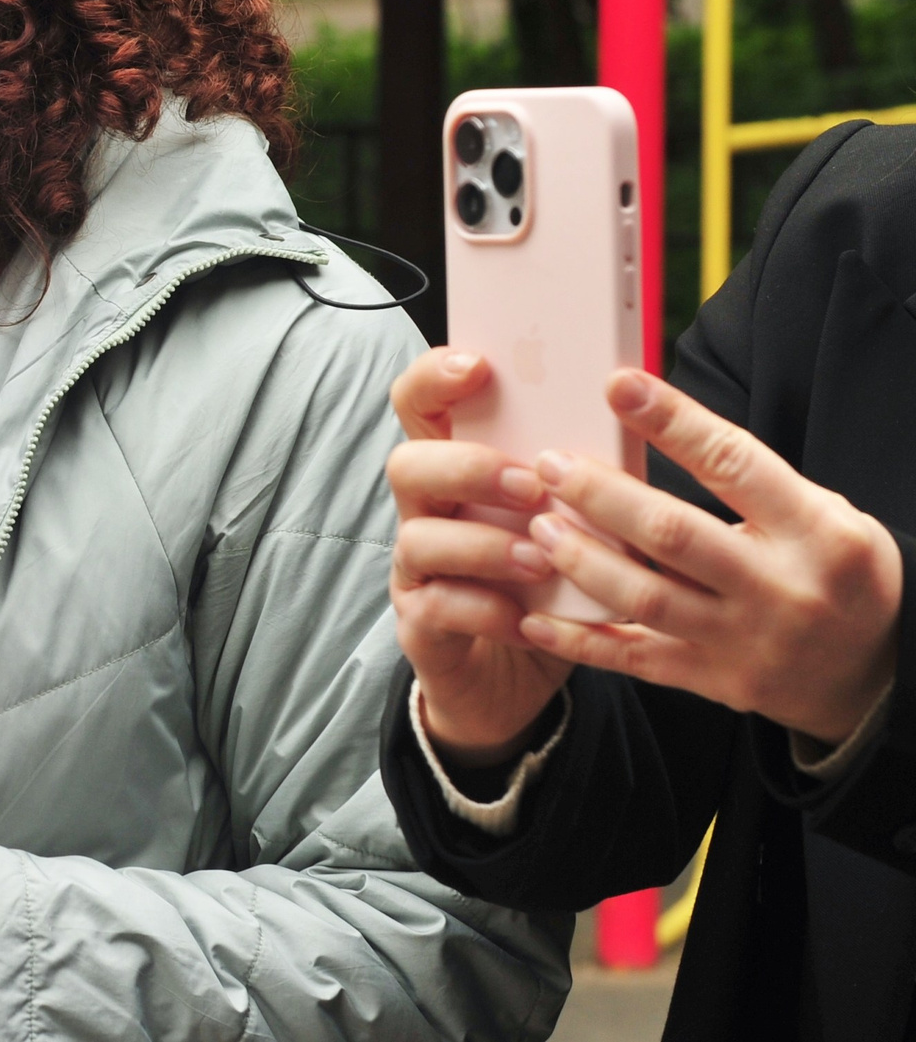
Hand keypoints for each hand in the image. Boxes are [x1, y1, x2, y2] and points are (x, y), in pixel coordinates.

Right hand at [386, 348, 576, 766]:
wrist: (516, 677)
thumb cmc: (547, 583)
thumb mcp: (567, 519)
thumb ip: (581, 472)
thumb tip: (637, 410)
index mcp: (457, 471)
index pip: (420, 405)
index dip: (434, 378)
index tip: (477, 366)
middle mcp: (426, 513)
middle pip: (406, 464)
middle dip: (468, 468)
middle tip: (532, 484)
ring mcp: (416, 570)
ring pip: (417, 539)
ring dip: (484, 544)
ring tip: (540, 558)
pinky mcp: (421, 624)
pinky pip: (438, 607)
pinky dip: (487, 610)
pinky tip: (528, 618)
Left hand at [517, 369, 901, 746]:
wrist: (880, 671)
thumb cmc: (833, 569)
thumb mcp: (819, 514)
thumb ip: (746, 480)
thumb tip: (652, 418)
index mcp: (817, 532)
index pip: (733, 463)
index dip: (672, 421)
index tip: (618, 385)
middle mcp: (783, 588)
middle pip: (673, 533)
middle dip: (601, 495)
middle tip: (548, 465)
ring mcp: (749, 641)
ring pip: (646, 597)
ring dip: (581, 559)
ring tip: (538, 525)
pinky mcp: (720, 683)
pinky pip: (636, 659)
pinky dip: (579, 639)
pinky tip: (533, 616)